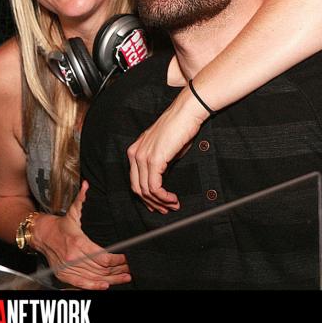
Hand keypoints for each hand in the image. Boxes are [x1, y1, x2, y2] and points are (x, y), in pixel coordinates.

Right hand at [33, 181, 130, 289]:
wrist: (42, 236)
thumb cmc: (61, 225)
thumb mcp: (72, 211)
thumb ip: (81, 199)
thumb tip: (87, 185)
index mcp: (78, 243)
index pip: (103, 257)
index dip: (117, 260)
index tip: (127, 258)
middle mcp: (73, 258)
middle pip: (101, 269)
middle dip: (118, 270)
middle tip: (131, 269)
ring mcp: (68, 269)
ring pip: (95, 278)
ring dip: (112, 279)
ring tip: (125, 277)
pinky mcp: (64, 276)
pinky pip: (82, 284)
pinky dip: (95, 287)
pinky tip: (106, 286)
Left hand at [127, 86, 208, 212]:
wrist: (187, 113)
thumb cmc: (180, 128)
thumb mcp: (166, 150)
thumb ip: (160, 165)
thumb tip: (162, 182)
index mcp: (135, 150)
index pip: (135, 180)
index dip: (146, 196)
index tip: (158, 204)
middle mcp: (135, 153)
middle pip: (137, 188)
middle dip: (152, 203)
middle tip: (166, 209)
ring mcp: (142, 156)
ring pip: (145, 190)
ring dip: (160, 202)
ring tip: (173, 205)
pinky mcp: (153, 160)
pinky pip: (154, 187)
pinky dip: (163, 197)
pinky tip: (172, 199)